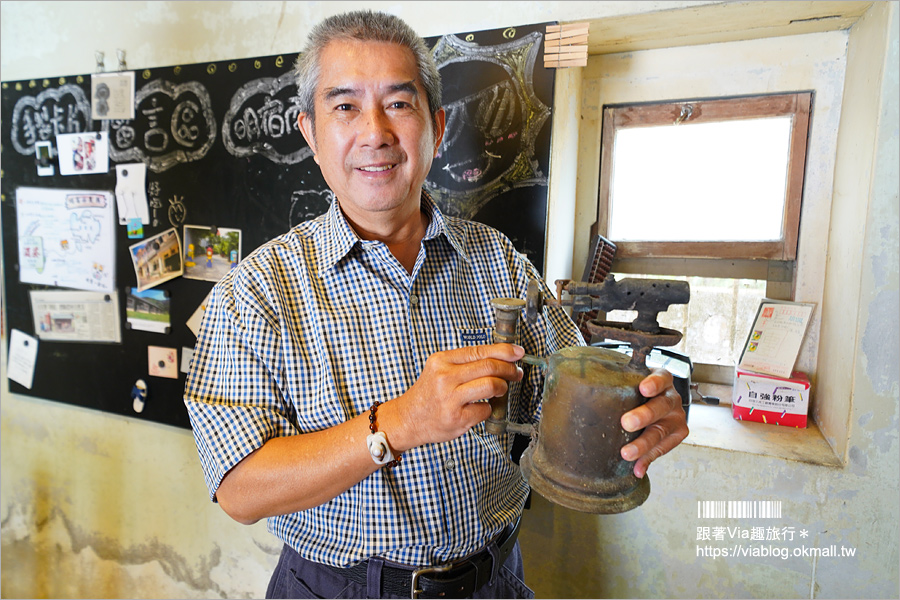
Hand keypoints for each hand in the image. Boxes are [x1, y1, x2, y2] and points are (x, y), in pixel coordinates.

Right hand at [392, 343, 524, 449]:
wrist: (408, 419)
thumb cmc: (428, 395)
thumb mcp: (440, 370)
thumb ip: (465, 363)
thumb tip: (500, 358)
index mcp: (442, 361)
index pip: (479, 351)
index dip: (504, 351)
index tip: (517, 352)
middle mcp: (445, 377)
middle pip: (489, 366)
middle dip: (509, 369)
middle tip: (515, 372)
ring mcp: (451, 399)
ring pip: (491, 385)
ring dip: (503, 387)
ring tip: (501, 389)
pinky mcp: (457, 418)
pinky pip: (486, 409)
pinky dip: (489, 408)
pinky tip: (482, 407)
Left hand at [619, 368, 688, 477]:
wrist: (656, 401)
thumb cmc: (638, 389)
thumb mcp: (632, 380)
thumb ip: (616, 380)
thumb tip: (576, 384)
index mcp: (662, 380)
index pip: (661, 378)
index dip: (654, 383)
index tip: (643, 388)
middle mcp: (671, 398)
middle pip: (661, 406)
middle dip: (644, 415)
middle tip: (627, 423)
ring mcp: (675, 418)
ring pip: (661, 431)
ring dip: (643, 444)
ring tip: (627, 453)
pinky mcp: (675, 436)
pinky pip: (661, 450)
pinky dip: (647, 460)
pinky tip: (637, 469)